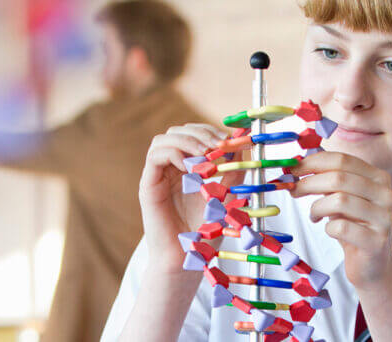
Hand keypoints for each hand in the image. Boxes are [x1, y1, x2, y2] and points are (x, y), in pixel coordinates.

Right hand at [137, 123, 244, 271]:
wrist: (187, 260)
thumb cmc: (205, 232)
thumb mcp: (227, 195)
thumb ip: (233, 171)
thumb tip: (243, 143)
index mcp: (187, 168)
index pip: (193, 135)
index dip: (210, 131)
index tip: (229, 140)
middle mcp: (170, 169)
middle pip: (177, 131)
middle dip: (200, 132)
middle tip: (219, 144)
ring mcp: (157, 176)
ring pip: (163, 139)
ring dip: (187, 140)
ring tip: (205, 153)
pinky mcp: (148, 186)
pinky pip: (155, 156)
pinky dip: (173, 154)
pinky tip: (189, 166)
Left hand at [290, 151, 391, 285]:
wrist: (372, 265)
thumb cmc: (353, 226)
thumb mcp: (343, 197)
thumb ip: (327, 179)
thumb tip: (296, 165)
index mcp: (378, 177)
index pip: (342, 159)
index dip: (313, 162)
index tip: (292, 169)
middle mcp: (386, 194)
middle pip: (338, 178)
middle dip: (309, 183)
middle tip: (293, 191)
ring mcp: (384, 218)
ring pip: (339, 200)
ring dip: (317, 207)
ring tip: (314, 215)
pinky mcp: (376, 241)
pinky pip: (341, 227)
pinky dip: (327, 228)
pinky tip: (329, 230)